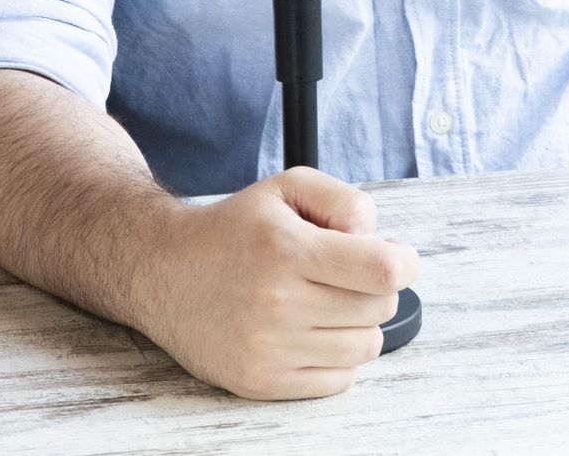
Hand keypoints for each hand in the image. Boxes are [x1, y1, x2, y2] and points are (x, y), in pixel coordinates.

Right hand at [145, 166, 419, 400]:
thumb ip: (345, 201)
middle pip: (379, 307)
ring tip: (329, 301)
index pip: (381, 271)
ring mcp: (269, 348)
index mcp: (287, 248)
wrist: (164, 271)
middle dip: (377, 287)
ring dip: (359, 323)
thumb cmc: (234, 228)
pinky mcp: (261, 381)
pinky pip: (339, 380)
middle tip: (348, 273)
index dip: (404, 261)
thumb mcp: (288, 186)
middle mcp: (278, 302)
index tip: (398, 256)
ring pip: (365, 347)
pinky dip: (339, 356)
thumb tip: (378, 242)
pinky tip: (313, 330)